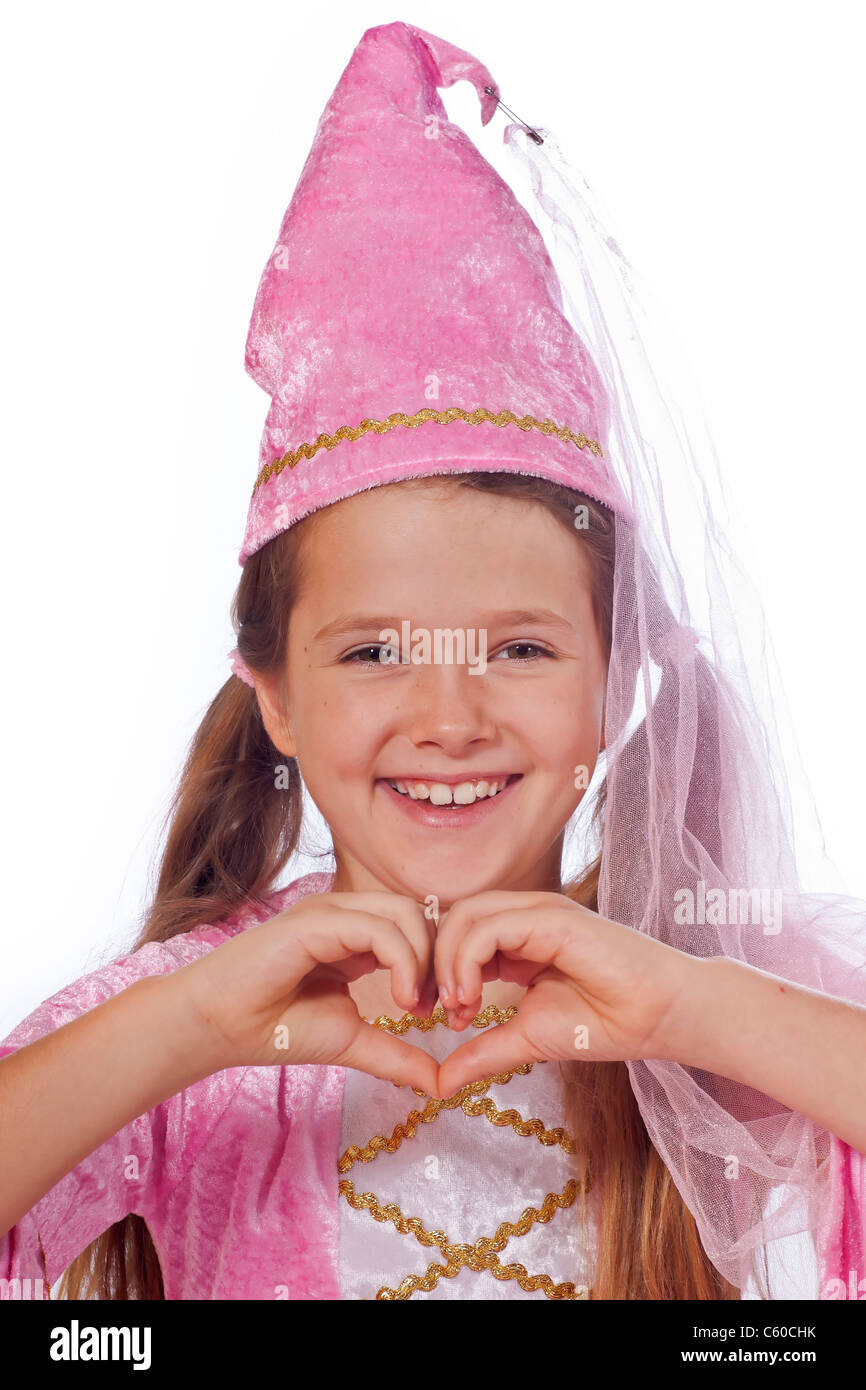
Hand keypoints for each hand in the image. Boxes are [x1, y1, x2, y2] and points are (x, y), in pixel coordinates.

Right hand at [167, 892, 440, 1094]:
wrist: (217, 1028)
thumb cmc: (273, 1029)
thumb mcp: (350, 1041)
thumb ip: (395, 1054)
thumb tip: (442, 1081)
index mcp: (353, 935)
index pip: (416, 927)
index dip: (438, 965)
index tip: (441, 1012)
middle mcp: (344, 915)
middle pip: (418, 913)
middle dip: (440, 958)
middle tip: (439, 1007)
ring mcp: (329, 913)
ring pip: (405, 913)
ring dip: (424, 960)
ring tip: (415, 1006)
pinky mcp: (315, 922)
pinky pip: (377, 928)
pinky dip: (403, 961)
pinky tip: (402, 1000)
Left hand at [432, 890, 698, 1096]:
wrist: (659, 1018)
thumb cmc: (606, 1023)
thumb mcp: (529, 1039)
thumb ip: (483, 1052)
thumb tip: (440, 1083)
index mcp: (519, 937)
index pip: (458, 933)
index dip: (439, 971)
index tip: (442, 1018)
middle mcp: (526, 916)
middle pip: (455, 917)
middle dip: (434, 963)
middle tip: (439, 1011)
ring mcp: (539, 912)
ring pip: (467, 915)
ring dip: (448, 961)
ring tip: (457, 1006)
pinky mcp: (552, 918)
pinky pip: (490, 927)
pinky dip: (467, 961)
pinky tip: (471, 998)